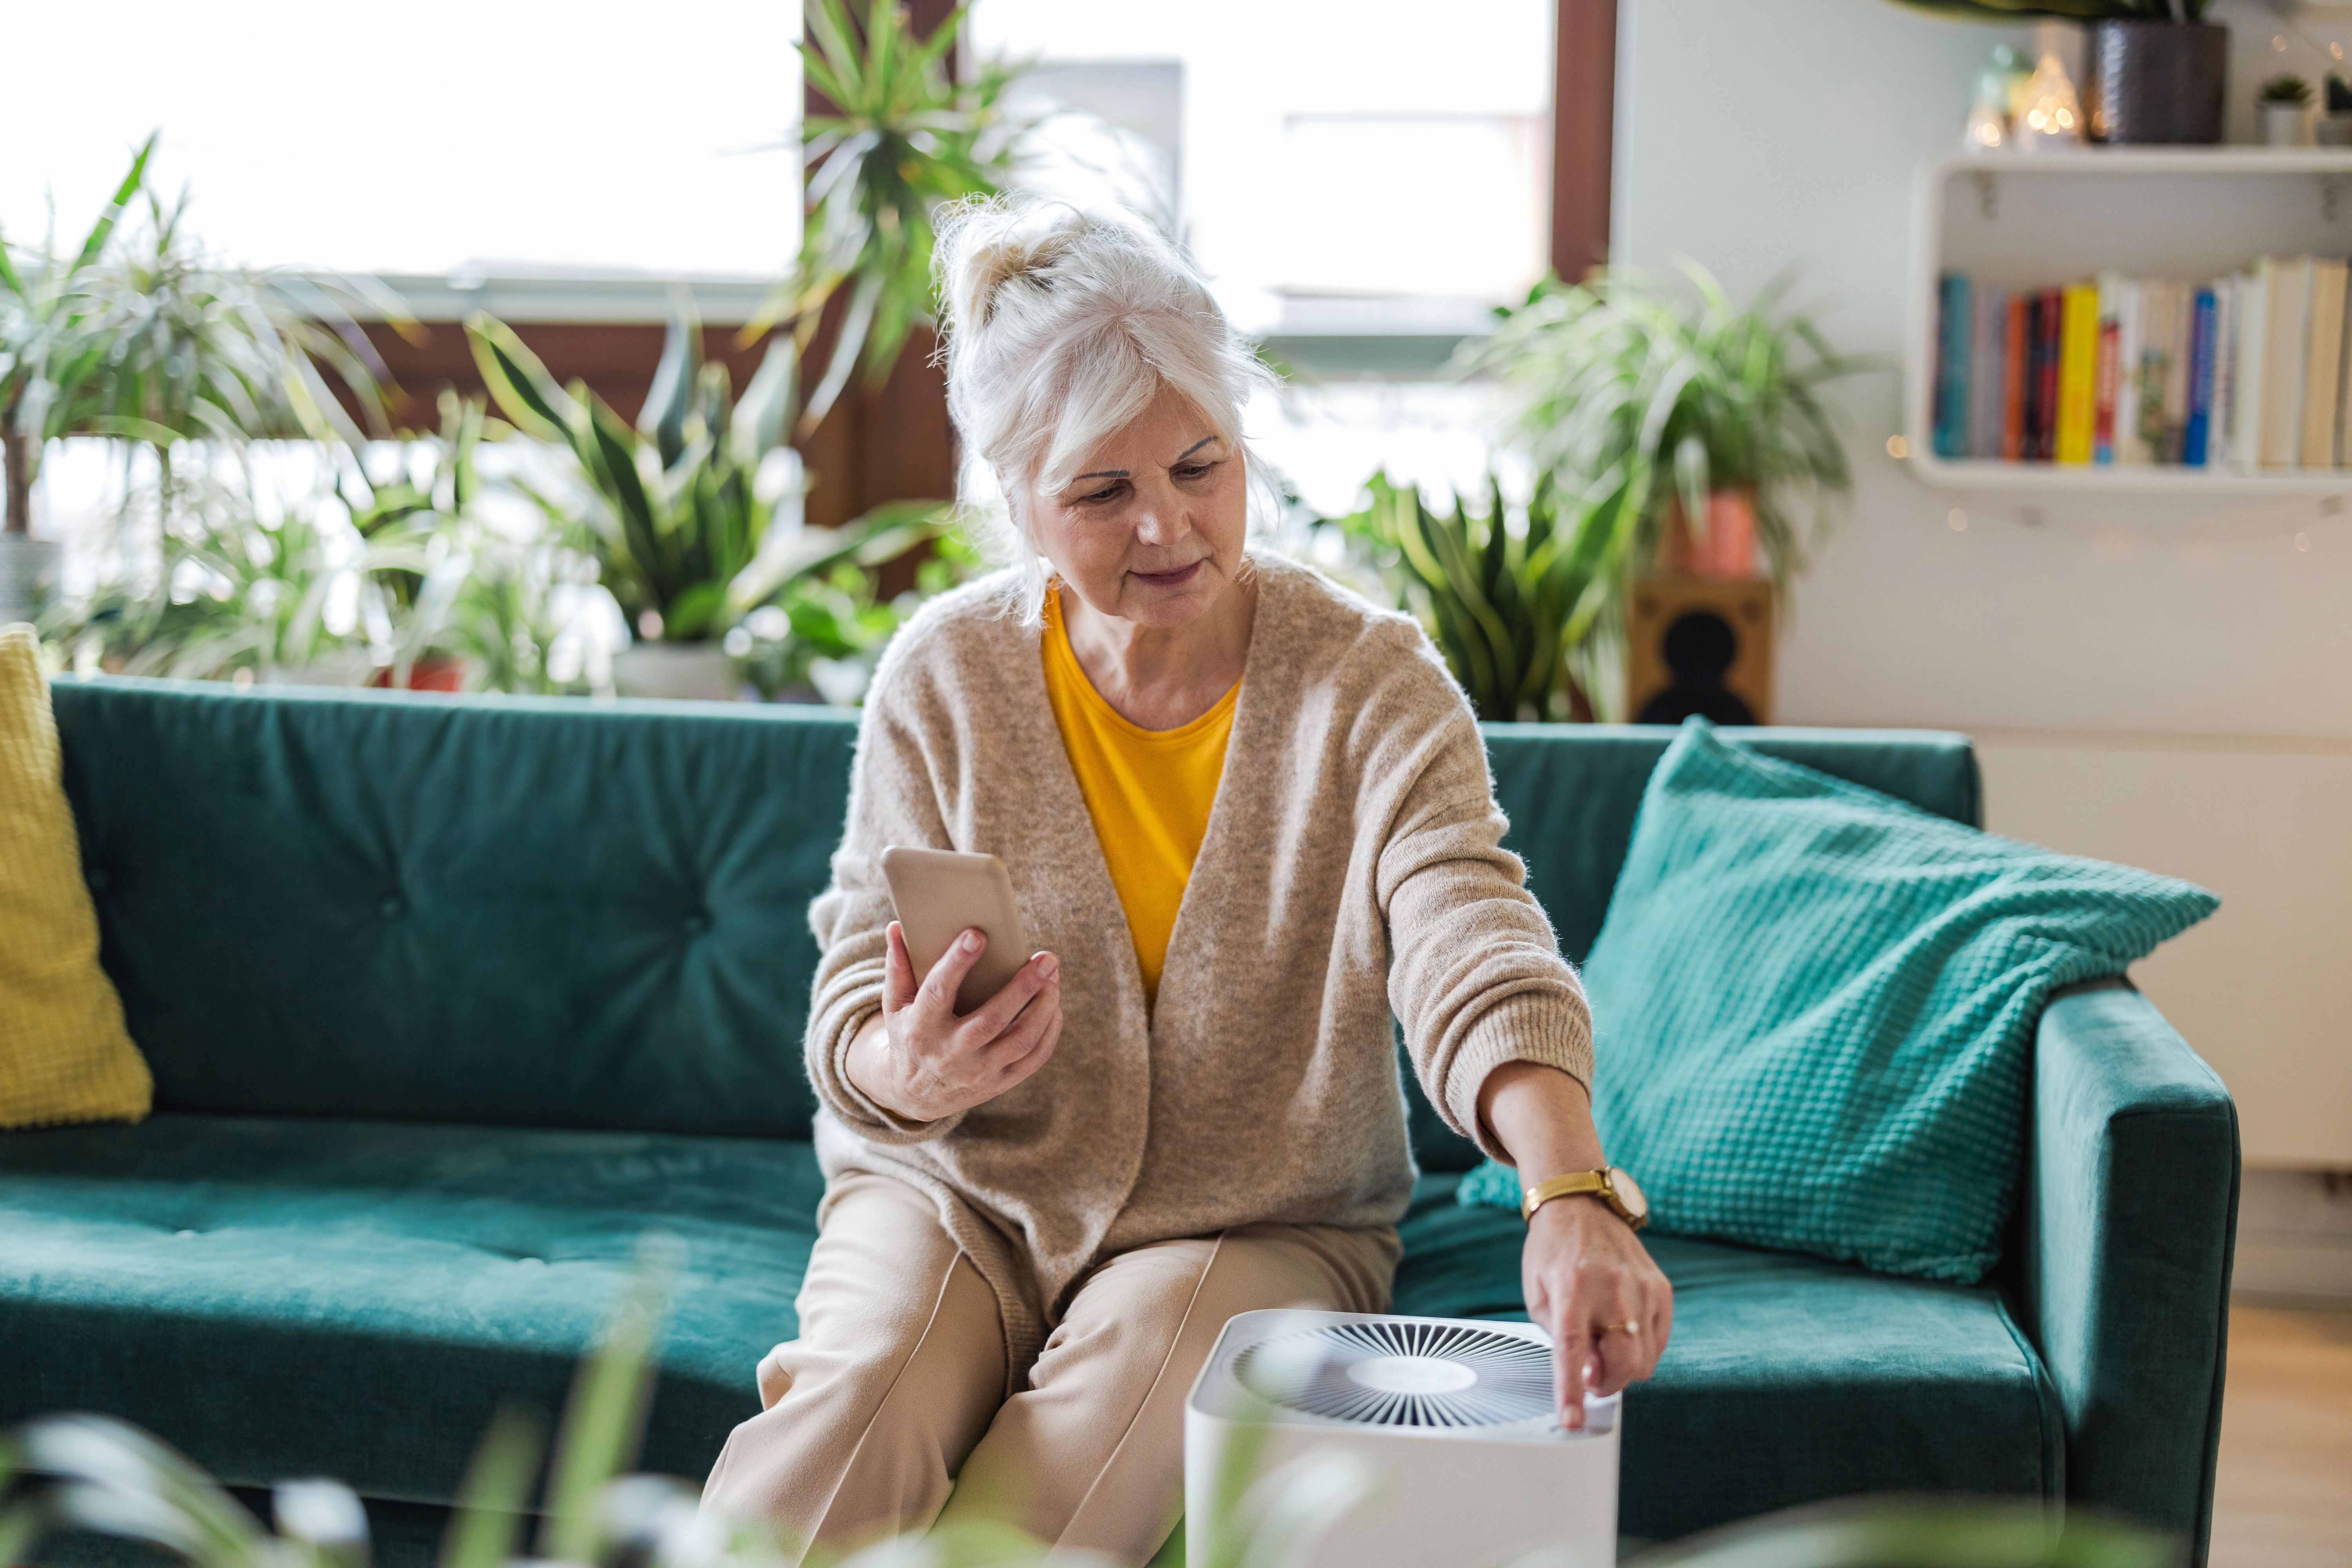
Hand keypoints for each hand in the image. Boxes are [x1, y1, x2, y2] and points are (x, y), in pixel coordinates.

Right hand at [843, 922, 1061, 1123]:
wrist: (915, 1094)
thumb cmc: (909, 1035)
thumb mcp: (895, 1005)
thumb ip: (898, 967)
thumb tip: (895, 926)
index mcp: (920, 1029)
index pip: (938, 993)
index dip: (956, 963)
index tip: (977, 934)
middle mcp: (949, 1055)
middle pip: (991, 1020)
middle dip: (1022, 987)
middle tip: (1045, 958)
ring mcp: (977, 1073)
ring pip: (1020, 1040)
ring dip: (1043, 1006)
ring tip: (1053, 975)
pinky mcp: (999, 1083)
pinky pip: (1033, 1059)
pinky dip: (1049, 1031)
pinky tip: (1054, 1005)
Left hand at [1522, 1195, 1672, 1428]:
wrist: (1581, 1206)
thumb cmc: (1553, 1253)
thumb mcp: (1539, 1295)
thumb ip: (1559, 1337)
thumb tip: (1592, 1374)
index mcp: (1571, 1290)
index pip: (1572, 1352)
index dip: (1571, 1391)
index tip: (1572, 1421)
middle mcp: (1611, 1288)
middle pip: (1622, 1365)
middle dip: (1605, 1385)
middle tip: (1590, 1377)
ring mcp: (1642, 1288)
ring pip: (1644, 1360)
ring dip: (1623, 1369)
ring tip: (1604, 1348)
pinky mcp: (1661, 1288)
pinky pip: (1659, 1342)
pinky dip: (1641, 1350)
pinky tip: (1623, 1333)